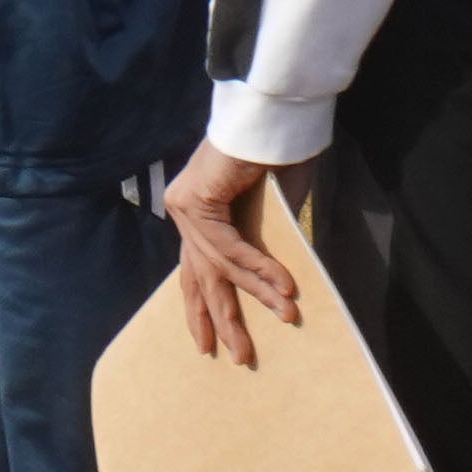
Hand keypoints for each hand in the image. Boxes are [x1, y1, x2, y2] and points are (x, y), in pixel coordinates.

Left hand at [163, 144, 308, 368]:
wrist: (274, 115)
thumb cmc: (280, 154)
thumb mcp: (276, 209)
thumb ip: (269, 244)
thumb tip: (279, 285)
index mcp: (199, 216)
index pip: (196, 271)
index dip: (203, 308)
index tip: (211, 344)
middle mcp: (185, 214)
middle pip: (199, 278)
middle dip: (221, 319)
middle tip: (240, 356)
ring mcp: (186, 208)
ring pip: (219, 267)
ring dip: (257, 294)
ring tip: (287, 316)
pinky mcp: (197, 202)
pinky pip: (229, 248)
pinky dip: (259, 268)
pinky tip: (283, 287)